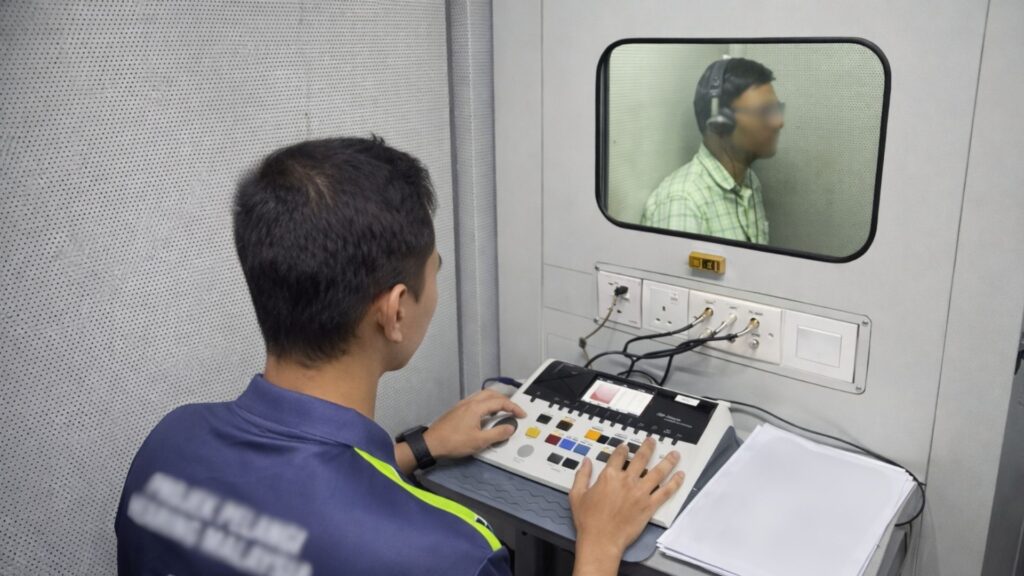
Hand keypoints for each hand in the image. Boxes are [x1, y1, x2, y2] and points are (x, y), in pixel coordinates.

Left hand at [423, 389, 526, 459]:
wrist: (431, 443)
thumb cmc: (455, 442)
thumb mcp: (479, 441)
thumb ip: (497, 433)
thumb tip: (511, 427)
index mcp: (476, 407)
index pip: (500, 402)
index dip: (513, 408)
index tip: (522, 415)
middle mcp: (469, 402)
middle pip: (491, 393)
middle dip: (505, 400)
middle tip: (513, 410)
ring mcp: (462, 405)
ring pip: (482, 395)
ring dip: (495, 400)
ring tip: (502, 410)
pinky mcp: (457, 410)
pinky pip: (475, 400)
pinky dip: (486, 403)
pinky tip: (486, 415)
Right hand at [568, 437, 684, 574]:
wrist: (601, 540)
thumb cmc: (587, 520)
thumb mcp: (577, 495)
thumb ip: (582, 476)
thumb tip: (586, 461)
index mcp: (609, 476)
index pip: (618, 456)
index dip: (623, 449)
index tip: (626, 446)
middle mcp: (627, 481)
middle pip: (641, 458)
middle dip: (648, 447)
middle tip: (652, 441)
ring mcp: (640, 493)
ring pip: (658, 472)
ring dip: (667, 461)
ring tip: (674, 454)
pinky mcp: (649, 506)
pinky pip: (665, 492)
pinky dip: (674, 483)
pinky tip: (680, 476)